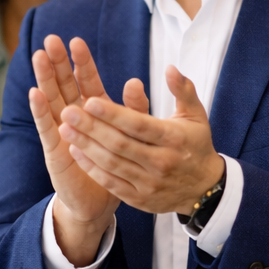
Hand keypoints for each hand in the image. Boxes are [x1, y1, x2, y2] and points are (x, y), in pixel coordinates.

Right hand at [29, 36, 128, 264]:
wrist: (100, 201)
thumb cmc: (115, 165)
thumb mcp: (130, 135)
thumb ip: (133, 110)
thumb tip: (136, 81)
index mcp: (94, 112)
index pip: (86, 81)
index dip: (81, 62)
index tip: (76, 40)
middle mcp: (74, 118)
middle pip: (64, 85)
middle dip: (57, 63)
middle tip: (51, 40)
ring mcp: (61, 132)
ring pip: (52, 100)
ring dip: (44, 79)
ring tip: (38, 57)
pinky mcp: (54, 150)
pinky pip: (46, 127)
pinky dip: (40, 110)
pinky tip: (34, 93)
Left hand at [59, 59, 224, 215]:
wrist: (204, 190)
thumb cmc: (196, 145)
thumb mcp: (196, 115)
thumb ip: (183, 89)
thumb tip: (170, 68)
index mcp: (173, 138)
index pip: (138, 125)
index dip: (113, 114)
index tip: (89, 101)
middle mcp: (161, 162)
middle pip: (120, 144)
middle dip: (91, 128)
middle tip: (68, 112)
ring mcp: (149, 183)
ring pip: (112, 164)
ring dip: (86, 147)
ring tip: (64, 129)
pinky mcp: (140, 199)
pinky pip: (111, 183)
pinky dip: (92, 168)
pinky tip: (76, 152)